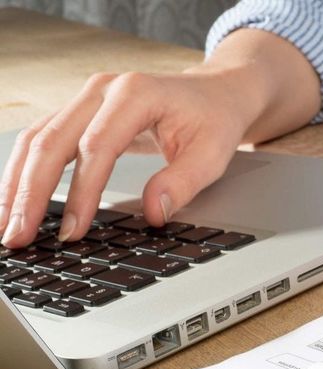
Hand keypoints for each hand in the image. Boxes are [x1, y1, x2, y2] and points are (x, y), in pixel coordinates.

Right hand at [0, 29, 319, 247]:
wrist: (214, 93)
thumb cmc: (213, 119)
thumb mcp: (213, 154)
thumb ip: (182, 183)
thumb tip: (151, 214)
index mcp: (135, 94)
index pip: (97, 147)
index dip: (82, 193)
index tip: (73, 232)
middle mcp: (103, 90)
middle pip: (52, 141)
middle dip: (31, 193)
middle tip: (18, 237)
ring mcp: (88, 98)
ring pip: (38, 139)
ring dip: (19, 184)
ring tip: (7, 226)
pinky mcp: (82, 112)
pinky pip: (45, 139)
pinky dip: (27, 171)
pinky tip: (18, 200)